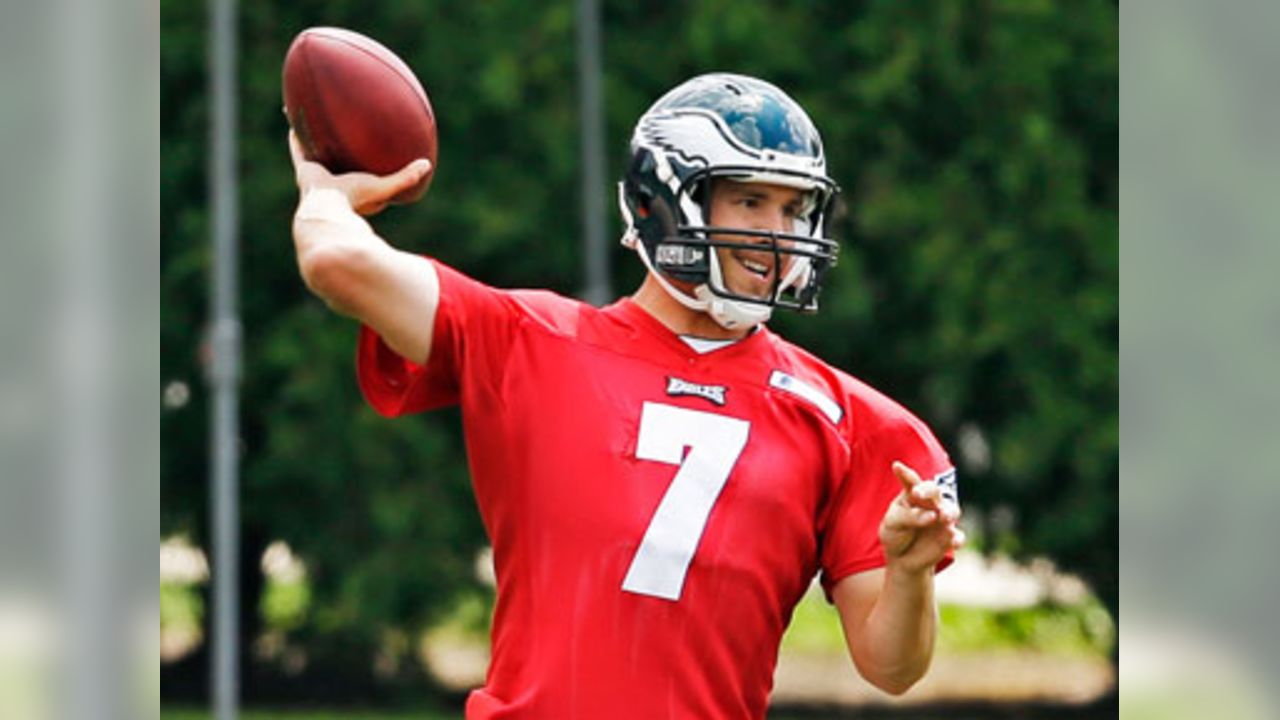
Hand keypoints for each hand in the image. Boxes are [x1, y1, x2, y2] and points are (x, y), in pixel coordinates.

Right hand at [288, 130, 430, 215]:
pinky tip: (295, 118)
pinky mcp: (305, 169)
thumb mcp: (384, 187)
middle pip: (340, 162)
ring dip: (318, 140)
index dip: (372, 168)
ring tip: (318, 123)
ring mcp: (319, 176)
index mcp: (355, 191)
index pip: (367, 178)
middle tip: (347, 136)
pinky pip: (299, 148)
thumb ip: (405, 178)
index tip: (378, 157)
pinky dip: (297, 135)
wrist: (326, 208)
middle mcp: (335, 183)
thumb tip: (427, 165)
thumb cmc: (356, 199)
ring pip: (318, 153)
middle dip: (343, 151)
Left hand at [879, 461, 964, 574]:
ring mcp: (942, 519)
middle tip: (918, 493)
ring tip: (944, 517)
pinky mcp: (949, 537)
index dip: (905, 473)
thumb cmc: (896, 534)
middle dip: (928, 490)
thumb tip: (932, 516)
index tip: (896, 467)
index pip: (910, 481)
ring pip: (951, 510)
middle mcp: (930, 503)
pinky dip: (958, 538)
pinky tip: (954, 542)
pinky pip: (958, 536)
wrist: (902, 560)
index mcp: (911, 495)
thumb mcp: (893, 524)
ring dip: (949, 512)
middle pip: (934, 491)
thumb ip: (909, 517)